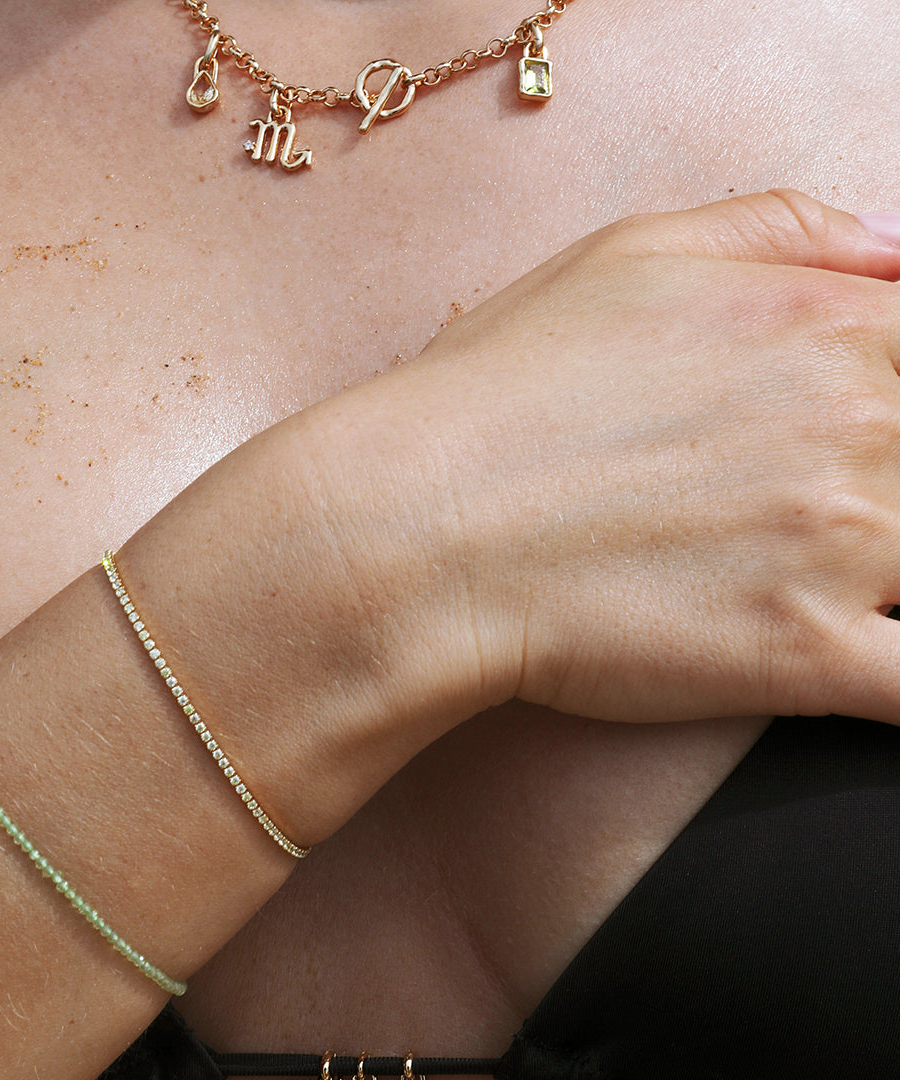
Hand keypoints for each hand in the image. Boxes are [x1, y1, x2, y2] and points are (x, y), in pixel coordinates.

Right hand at [294, 191, 899, 729]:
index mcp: (830, 329)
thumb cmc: (498, 399)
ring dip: (880, 573)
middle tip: (785, 511)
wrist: (416, 533)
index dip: (891, 406)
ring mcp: (846, 549)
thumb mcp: (627, 257)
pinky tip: (855, 656)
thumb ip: (781, 231)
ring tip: (792, 573)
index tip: (845, 443)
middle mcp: (862, 430)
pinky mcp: (809, 658)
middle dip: (877, 492)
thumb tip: (891, 250)